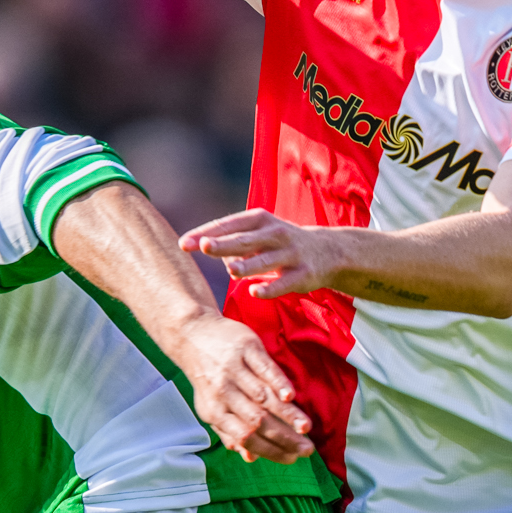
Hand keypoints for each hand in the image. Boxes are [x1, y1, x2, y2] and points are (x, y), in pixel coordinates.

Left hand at [167, 312, 312, 463]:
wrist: (192, 333)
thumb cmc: (207, 375)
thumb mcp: (210, 406)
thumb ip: (228, 432)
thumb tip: (250, 457)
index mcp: (214, 411)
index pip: (245, 437)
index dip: (270, 450)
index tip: (293, 457)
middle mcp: (223, 392)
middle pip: (257, 421)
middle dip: (284, 438)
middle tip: (306, 448)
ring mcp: (234, 369)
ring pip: (263, 397)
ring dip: (286, 415)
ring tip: (305, 428)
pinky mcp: (245, 348)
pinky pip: (264, 369)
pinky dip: (277, 383)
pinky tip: (290, 397)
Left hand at [181, 209, 343, 300]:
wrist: (327, 251)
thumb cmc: (280, 243)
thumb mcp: (257, 234)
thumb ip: (229, 240)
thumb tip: (202, 246)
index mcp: (258, 220)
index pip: (227, 225)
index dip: (206, 234)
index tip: (184, 244)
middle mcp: (274, 233)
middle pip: (244, 240)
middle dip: (224, 243)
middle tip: (204, 247)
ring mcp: (291, 253)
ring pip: (265, 260)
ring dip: (247, 265)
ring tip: (230, 270)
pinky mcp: (304, 273)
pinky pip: (285, 282)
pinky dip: (270, 287)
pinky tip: (254, 292)